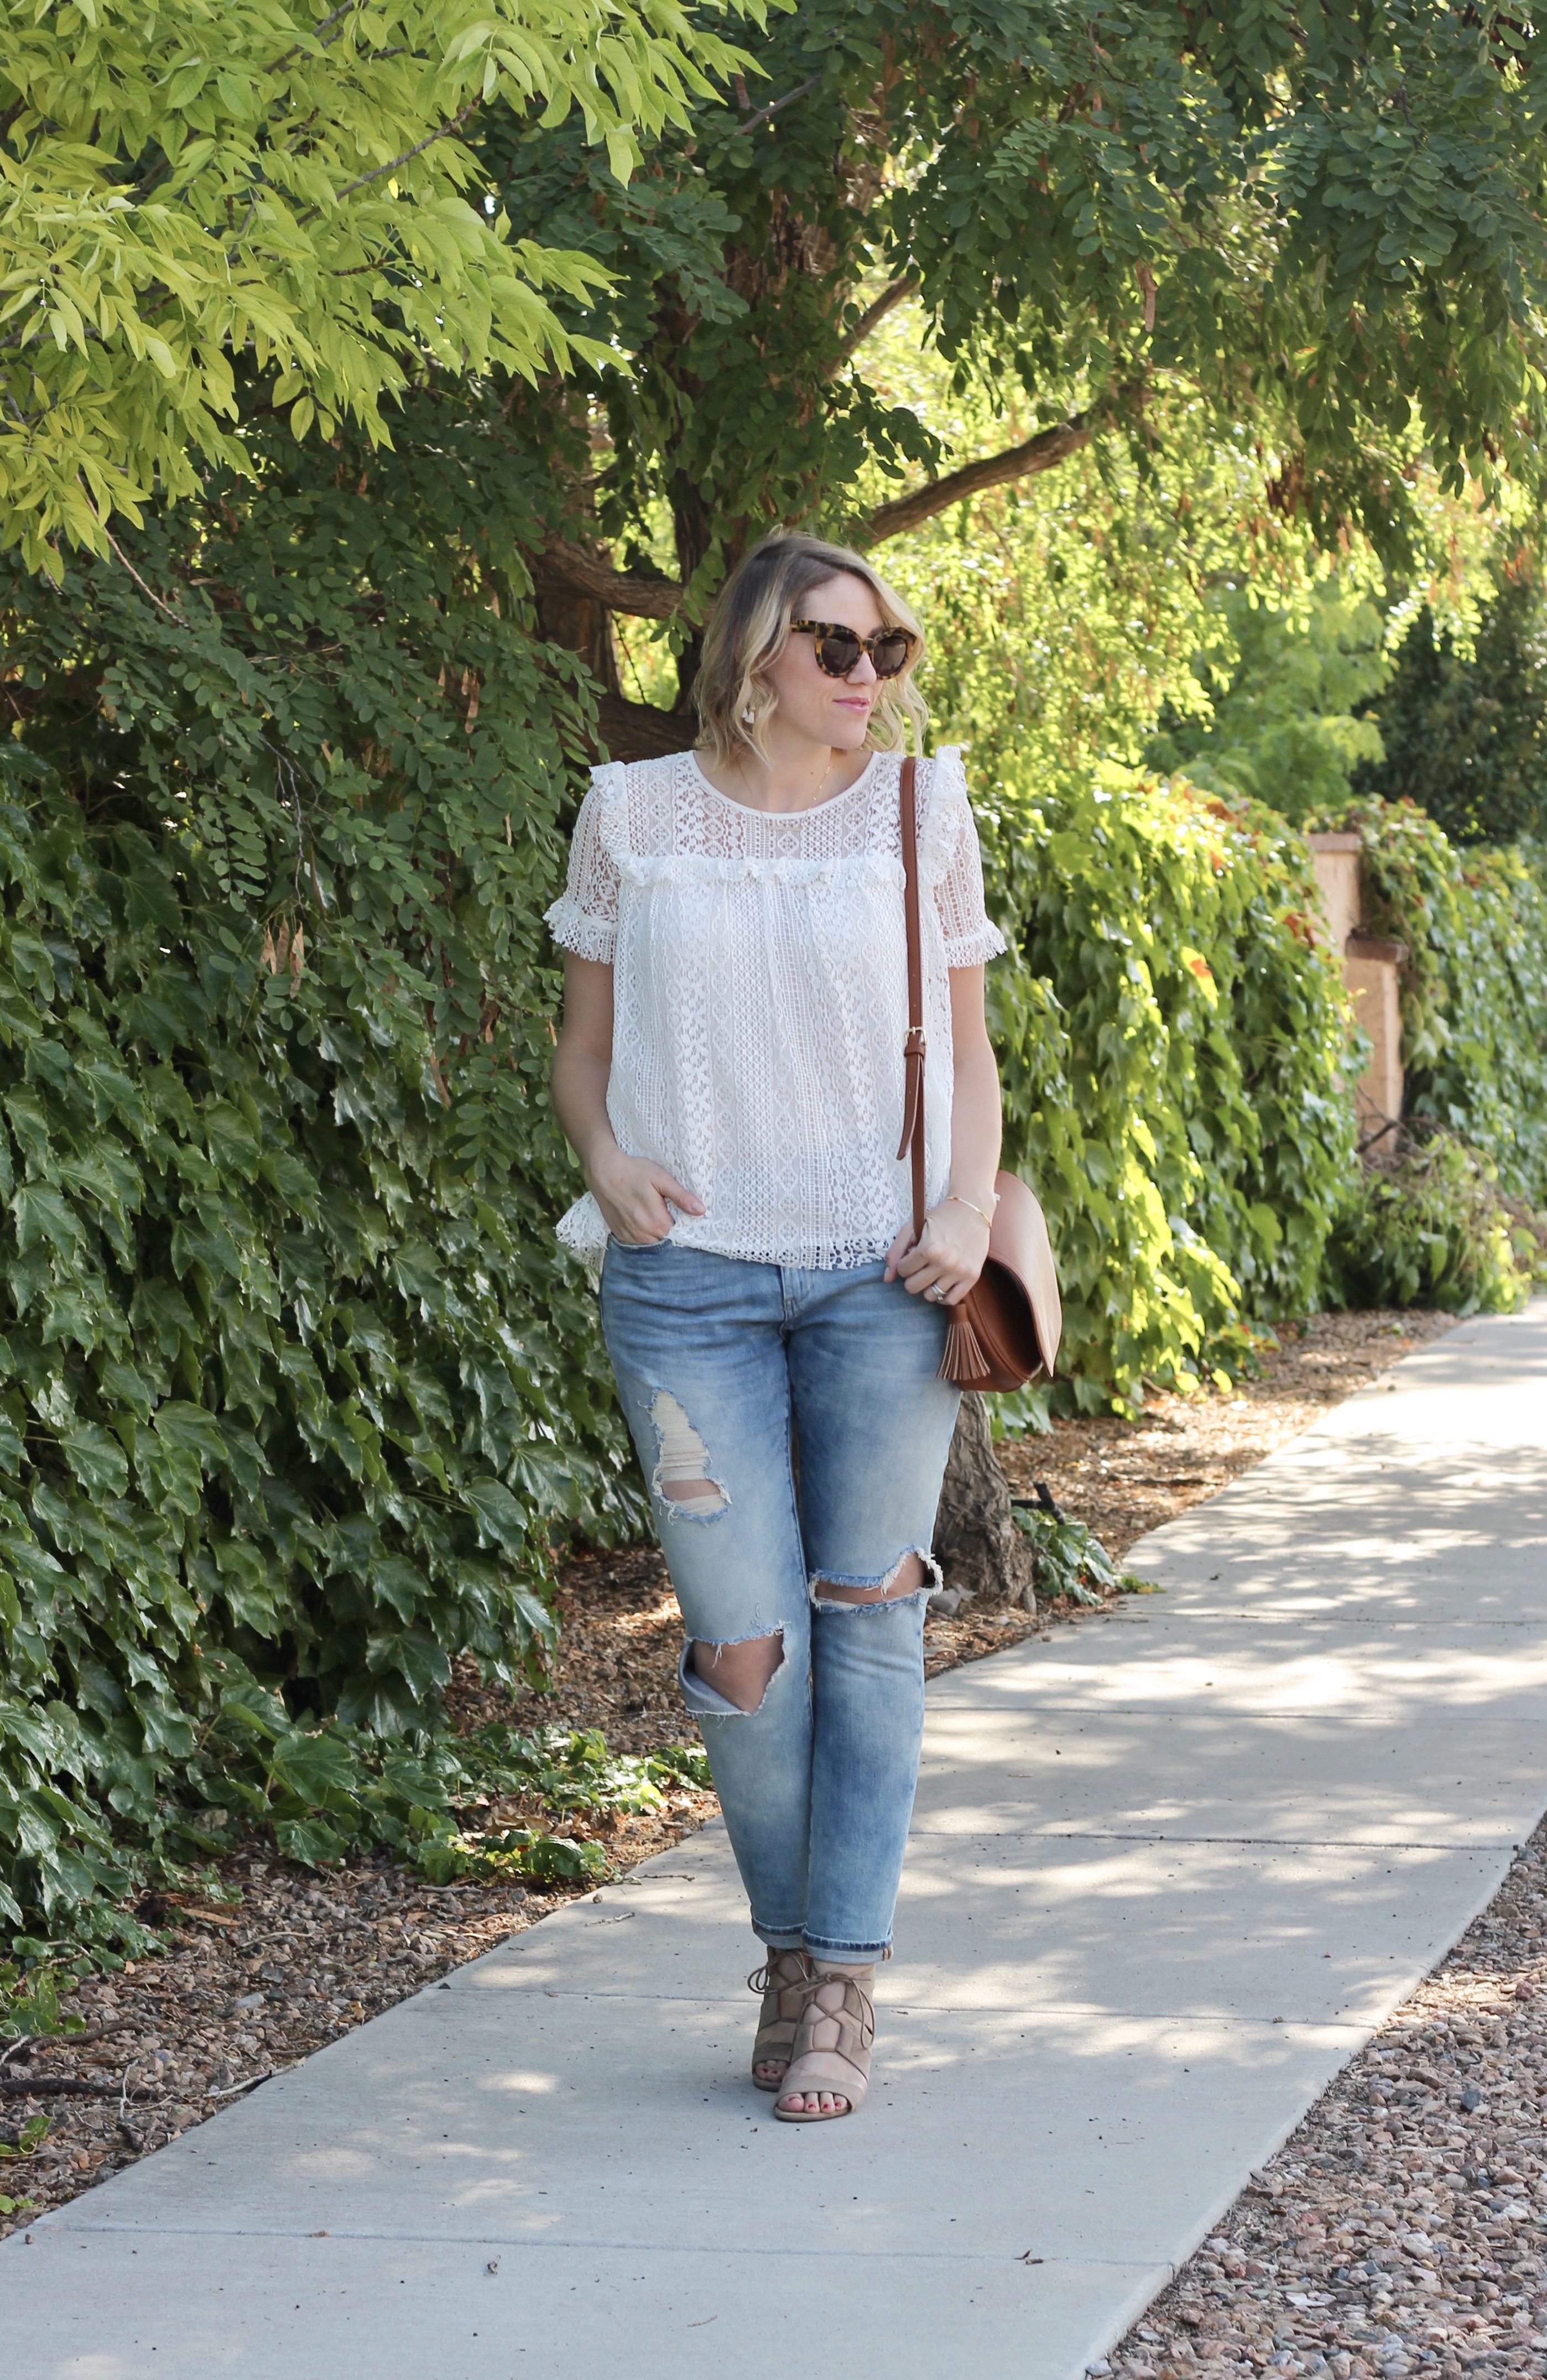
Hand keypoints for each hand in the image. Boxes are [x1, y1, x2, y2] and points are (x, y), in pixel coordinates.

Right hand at [586, 1144, 703, 1244]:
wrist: (603, 1171)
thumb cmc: (634, 1171)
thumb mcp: (661, 1178)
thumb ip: (681, 1196)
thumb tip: (701, 1210)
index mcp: (657, 1223)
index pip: (679, 1234)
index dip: (684, 1226)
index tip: (683, 1215)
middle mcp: (643, 1234)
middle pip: (665, 1240)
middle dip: (670, 1230)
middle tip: (668, 1212)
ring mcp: (630, 1236)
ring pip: (652, 1243)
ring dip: (656, 1234)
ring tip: (655, 1215)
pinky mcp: (620, 1234)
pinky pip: (638, 1241)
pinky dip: (643, 1234)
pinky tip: (642, 1220)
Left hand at [885, 1198, 989, 1305]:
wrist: (972, 1210)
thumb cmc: (940, 1218)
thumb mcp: (912, 1228)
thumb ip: (895, 1252)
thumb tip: (887, 1279)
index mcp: (928, 1249)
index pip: (902, 1270)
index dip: (904, 1263)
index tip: (913, 1255)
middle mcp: (945, 1262)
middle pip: (913, 1287)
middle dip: (913, 1276)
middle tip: (921, 1265)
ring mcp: (959, 1271)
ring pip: (931, 1296)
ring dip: (928, 1286)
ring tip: (933, 1272)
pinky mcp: (972, 1276)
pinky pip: (952, 1300)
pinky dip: (944, 1295)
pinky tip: (943, 1282)